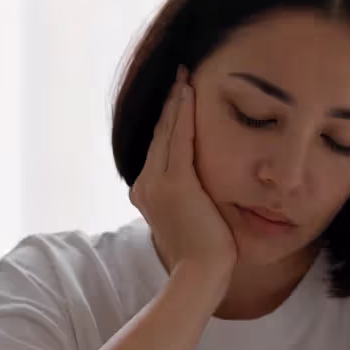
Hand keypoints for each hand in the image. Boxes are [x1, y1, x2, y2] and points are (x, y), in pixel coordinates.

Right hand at [129, 66, 236, 286]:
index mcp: (146, 193)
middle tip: (181, 74)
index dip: (167, 120)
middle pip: (158, 133)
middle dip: (170, 103)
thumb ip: (190, 201)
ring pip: (167, 131)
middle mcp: (145, 184)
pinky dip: (185, 113)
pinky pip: (181, 139)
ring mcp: (158, 183)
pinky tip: (191, 93)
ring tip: (185, 76)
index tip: (178, 96)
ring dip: (177, 101)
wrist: (201, 275)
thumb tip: (203, 192)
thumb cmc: (204, 256)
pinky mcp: (177, 183)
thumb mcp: (190, 221)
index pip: (158, 147)